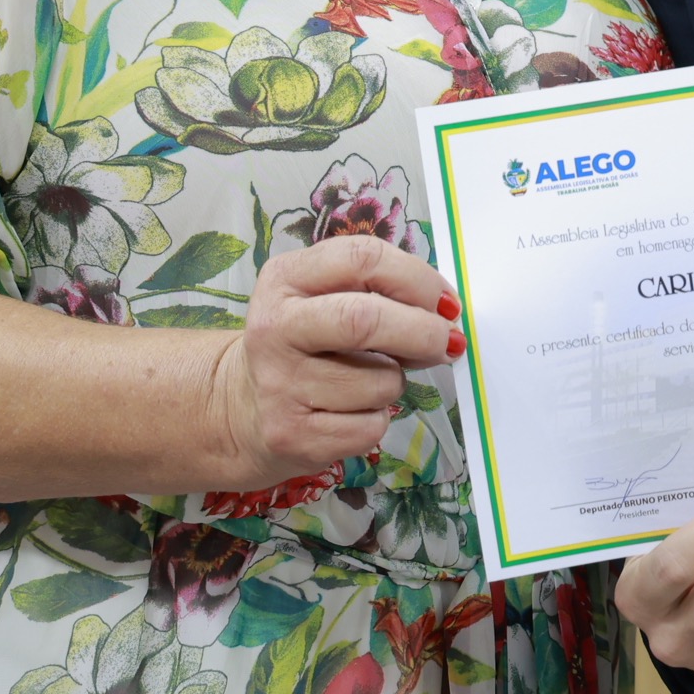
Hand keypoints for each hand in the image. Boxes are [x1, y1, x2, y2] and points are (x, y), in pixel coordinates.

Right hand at [209, 234, 464, 488]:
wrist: (245, 409)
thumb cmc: (306, 344)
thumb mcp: (325, 296)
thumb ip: (379, 289)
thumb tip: (446, 313)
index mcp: (286, 278)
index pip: (363, 258)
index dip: (418, 279)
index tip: (445, 302)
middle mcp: (275, 327)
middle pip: (366, 320)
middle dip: (423, 332)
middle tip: (448, 342)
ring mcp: (279, 384)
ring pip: (379, 382)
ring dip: (396, 383)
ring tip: (370, 380)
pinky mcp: (290, 435)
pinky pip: (370, 427)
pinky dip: (378, 420)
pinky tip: (350, 412)